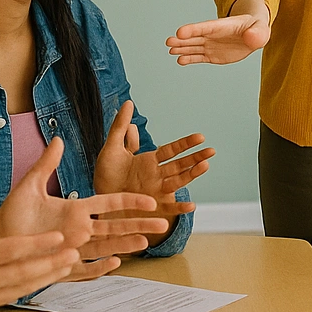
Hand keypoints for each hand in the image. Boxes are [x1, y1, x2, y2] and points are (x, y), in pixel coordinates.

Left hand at [0, 137, 169, 281]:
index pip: (109, 203)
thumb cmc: (12, 214)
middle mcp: (79, 229)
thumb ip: (46, 164)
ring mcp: (71, 248)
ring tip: (145, 242)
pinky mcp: (60, 266)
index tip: (150, 200)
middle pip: (115, 226)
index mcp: (76, 209)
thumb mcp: (30, 185)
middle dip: (138, 225)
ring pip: (105, 246)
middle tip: (162, 224)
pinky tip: (115, 263)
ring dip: (125, 244)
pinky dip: (99, 267)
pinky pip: (84, 269)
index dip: (130, 202)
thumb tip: (58, 139)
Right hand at [0, 167, 84, 311]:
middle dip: (51, 263)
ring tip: (66, 267)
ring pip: (18, 288)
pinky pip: (7, 298)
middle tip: (76, 252)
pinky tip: (39, 282)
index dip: (38, 244)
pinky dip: (26, 290)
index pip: (11, 251)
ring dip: (44, 278)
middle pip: (22, 273)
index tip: (61, 236)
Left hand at [93, 101, 212, 243]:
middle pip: (180, 165)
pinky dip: (179, 208)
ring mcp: (155, 191)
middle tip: (212, 151)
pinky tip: (192, 206)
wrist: (100, 199)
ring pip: (178, 181)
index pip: (171, 150)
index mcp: (149, 161)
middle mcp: (156, 175)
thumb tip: (128, 103)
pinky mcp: (150, 206)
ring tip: (205, 166)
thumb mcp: (112, 148)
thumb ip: (120, 127)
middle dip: (196, 158)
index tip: (200, 137)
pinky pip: (167, 207)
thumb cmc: (106, 174)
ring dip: (192, 175)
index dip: (185, 144)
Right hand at [167, 0, 270, 64]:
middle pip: (195, 38)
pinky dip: (190, 59)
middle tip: (169, 42)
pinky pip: (199, 57)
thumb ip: (257, 32)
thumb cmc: (256, 27)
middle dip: (182, 40)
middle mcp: (213, 36)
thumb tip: (251, 37)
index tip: (180, 32)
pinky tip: (180, 60)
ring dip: (182, 49)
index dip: (193, 29)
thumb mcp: (260, 28)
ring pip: (194, 47)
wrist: (253, 33)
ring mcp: (211, 45)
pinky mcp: (213, 55)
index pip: (206, 28)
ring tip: (170, 51)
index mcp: (223, 26)